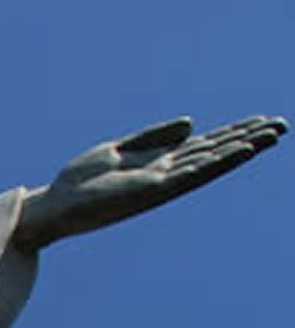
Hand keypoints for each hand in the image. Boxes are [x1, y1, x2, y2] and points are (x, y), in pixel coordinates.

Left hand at [14, 115, 284, 251]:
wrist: (55, 206)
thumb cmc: (81, 181)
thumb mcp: (119, 149)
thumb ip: (154, 137)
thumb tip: (192, 123)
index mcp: (159, 163)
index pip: (205, 145)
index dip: (234, 133)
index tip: (262, 122)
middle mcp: (167, 174)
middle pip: (215, 152)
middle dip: (248, 139)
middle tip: (282, 126)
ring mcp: (163, 182)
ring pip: (211, 162)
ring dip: (242, 148)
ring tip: (271, 135)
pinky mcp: (153, 189)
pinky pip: (193, 174)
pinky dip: (217, 162)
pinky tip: (240, 151)